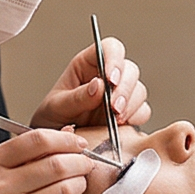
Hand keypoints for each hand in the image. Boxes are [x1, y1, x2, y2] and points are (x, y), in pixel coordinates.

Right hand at [0, 128, 94, 193]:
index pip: (37, 140)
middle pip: (56, 164)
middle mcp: (0, 186)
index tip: (76, 142)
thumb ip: (21, 154)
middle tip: (86, 162)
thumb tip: (64, 133)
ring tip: (79, 182)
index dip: (64, 139)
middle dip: (80, 161)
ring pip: (64, 190)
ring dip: (80, 183)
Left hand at [30, 34, 149, 132]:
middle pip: (129, 69)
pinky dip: (135, 118)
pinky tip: (121, 126)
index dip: (114, 59)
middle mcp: (106, 76)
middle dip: (124, 89)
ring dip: (131, 104)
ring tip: (115, 120)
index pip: (109, 49)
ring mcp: (119, 95)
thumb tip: (98, 85)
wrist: (57, 144)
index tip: (111, 80)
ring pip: (139, 89)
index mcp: (87, 65)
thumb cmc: (52, 118)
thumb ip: (77, 97)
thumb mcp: (56, 107)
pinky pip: (142, 111)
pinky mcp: (128, 113)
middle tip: (114, 107)